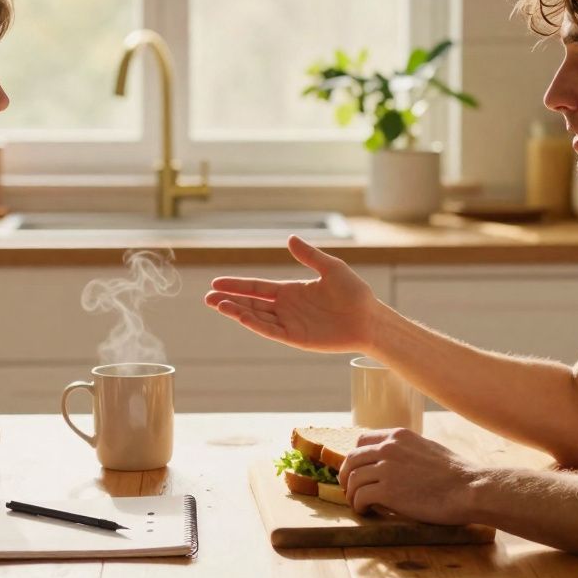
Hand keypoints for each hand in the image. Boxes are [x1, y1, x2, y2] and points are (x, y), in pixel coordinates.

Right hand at [204, 235, 378, 352]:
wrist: (370, 319)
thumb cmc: (354, 293)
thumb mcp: (331, 268)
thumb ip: (309, 255)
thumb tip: (289, 239)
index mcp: (291, 291)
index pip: (257, 288)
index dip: (237, 285)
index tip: (216, 282)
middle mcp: (286, 308)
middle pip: (251, 303)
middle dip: (229, 300)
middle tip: (207, 297)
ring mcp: (290, 324)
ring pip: (256, 317)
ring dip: (237, 311)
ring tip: (216, 304)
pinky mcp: (297, 338)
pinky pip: (271, 330)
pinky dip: (255, 324)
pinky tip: (240, 315)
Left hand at [337, 428, 485, 525]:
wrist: (469, 489)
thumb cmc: (456, 474)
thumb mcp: (428, 448)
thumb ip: (407, 451)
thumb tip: (395, 461)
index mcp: (398, 436)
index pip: (362, 441)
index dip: (356, 458)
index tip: (357, 470)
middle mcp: (389, 448)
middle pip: (352, 459)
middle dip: (347, 476)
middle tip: (350, 490)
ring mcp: (387, 468)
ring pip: (353, 479)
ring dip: (352, 494)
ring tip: (359, 504)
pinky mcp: (388, 491)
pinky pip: (360, 496)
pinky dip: (359, 505)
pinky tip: (367, 511)